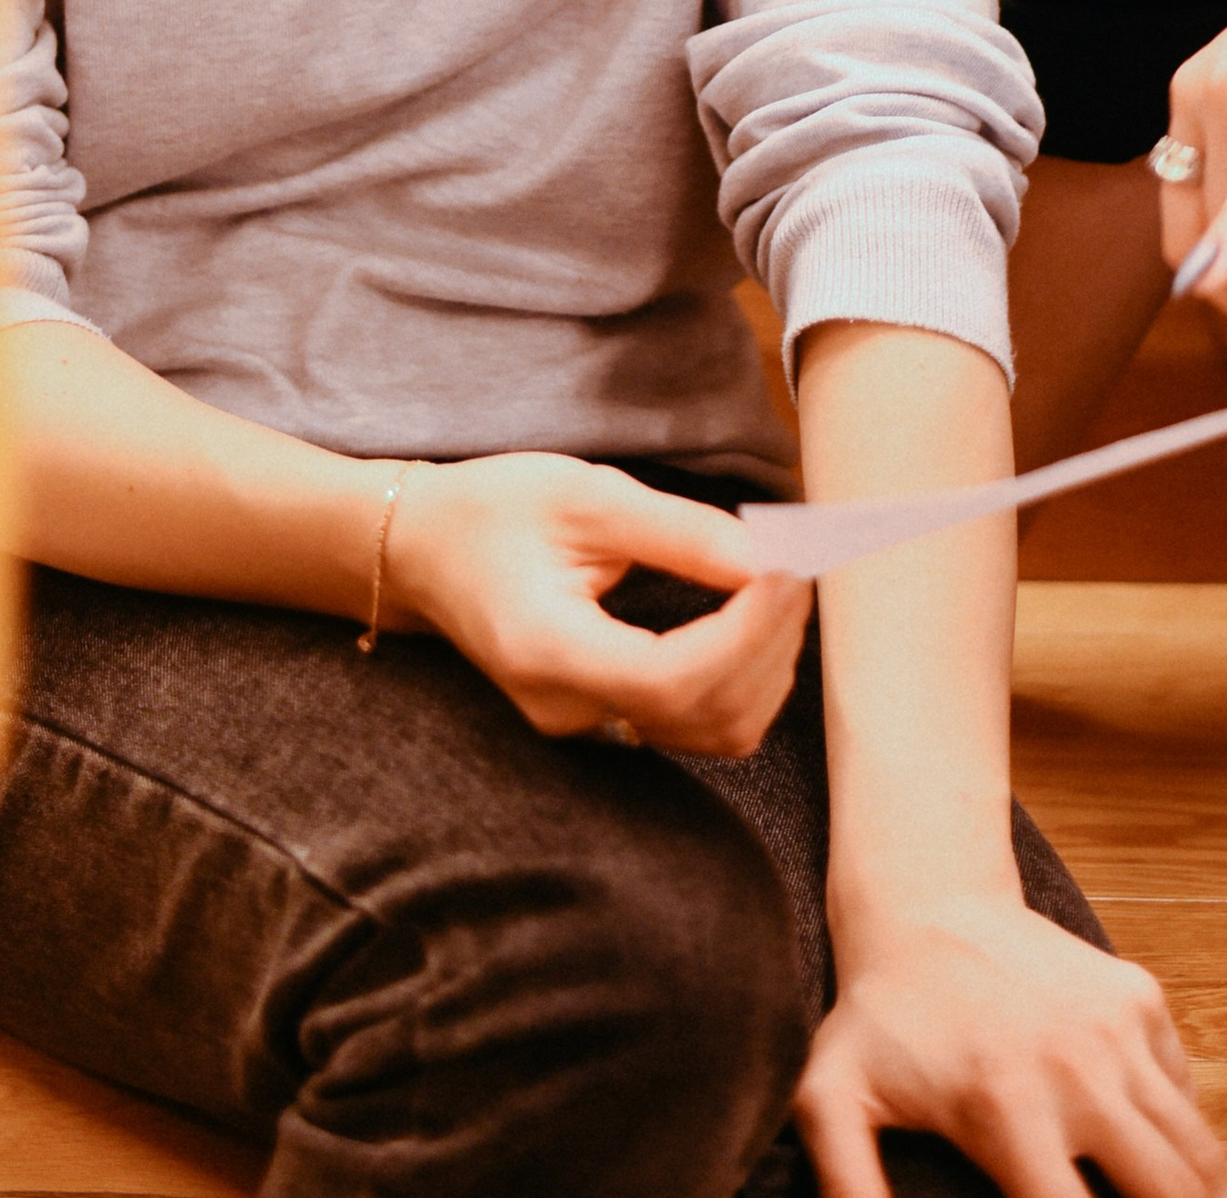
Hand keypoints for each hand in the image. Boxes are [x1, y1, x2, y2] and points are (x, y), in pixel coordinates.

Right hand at [387, 453, 808, 754]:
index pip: (676, 678)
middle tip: (800, 561)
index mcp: (549, 651)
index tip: (788, 564)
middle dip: (771, 641)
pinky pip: (695, 721)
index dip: (749, 630)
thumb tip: (769, 558)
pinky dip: (743, 676)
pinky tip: (755, 617)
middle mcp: (569, 708)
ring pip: (713, 731)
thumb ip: (680, 532)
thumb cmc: (496, 509)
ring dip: (767, 664)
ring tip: (783, 584)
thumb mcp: (587, 495)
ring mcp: (585, 723)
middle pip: (707, 714)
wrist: (427, 549)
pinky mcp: (604, 716)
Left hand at [793, 894, 1226, 1197]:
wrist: (927, 901)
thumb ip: (848, 1186)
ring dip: (1200, 1195)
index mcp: (1008, 1108)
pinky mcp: (1140, 998)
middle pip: (1167, 1194)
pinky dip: (1186, 1137)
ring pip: (1197, 1152)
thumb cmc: (878, 1016)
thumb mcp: (832, 1100)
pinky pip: (1186, 1093)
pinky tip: (1158, 1159)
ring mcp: (1119, 1028)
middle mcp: (1079, 1069)